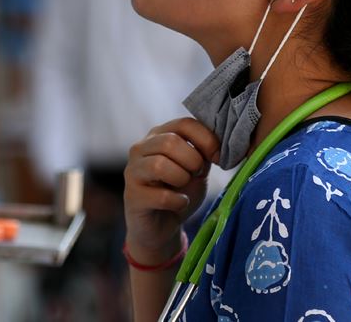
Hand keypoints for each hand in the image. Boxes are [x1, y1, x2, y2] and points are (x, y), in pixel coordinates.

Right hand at [124, 118, 219, 264]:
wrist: (162, 227)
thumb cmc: (180, 192)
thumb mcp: (197, 169)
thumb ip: (204, 153)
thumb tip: (218, 147)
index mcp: (159, 135)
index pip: (184, 124)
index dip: (206, 139)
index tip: (217, 158)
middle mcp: (141, 148)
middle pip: (170, 141)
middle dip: (193, 161)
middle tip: (197, 175)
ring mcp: (132, 171)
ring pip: (160, 165)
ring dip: (182, 178)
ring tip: (184, 187)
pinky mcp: (132, 196)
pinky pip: (161, 196)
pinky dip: (178, 201)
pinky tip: (179, 203)